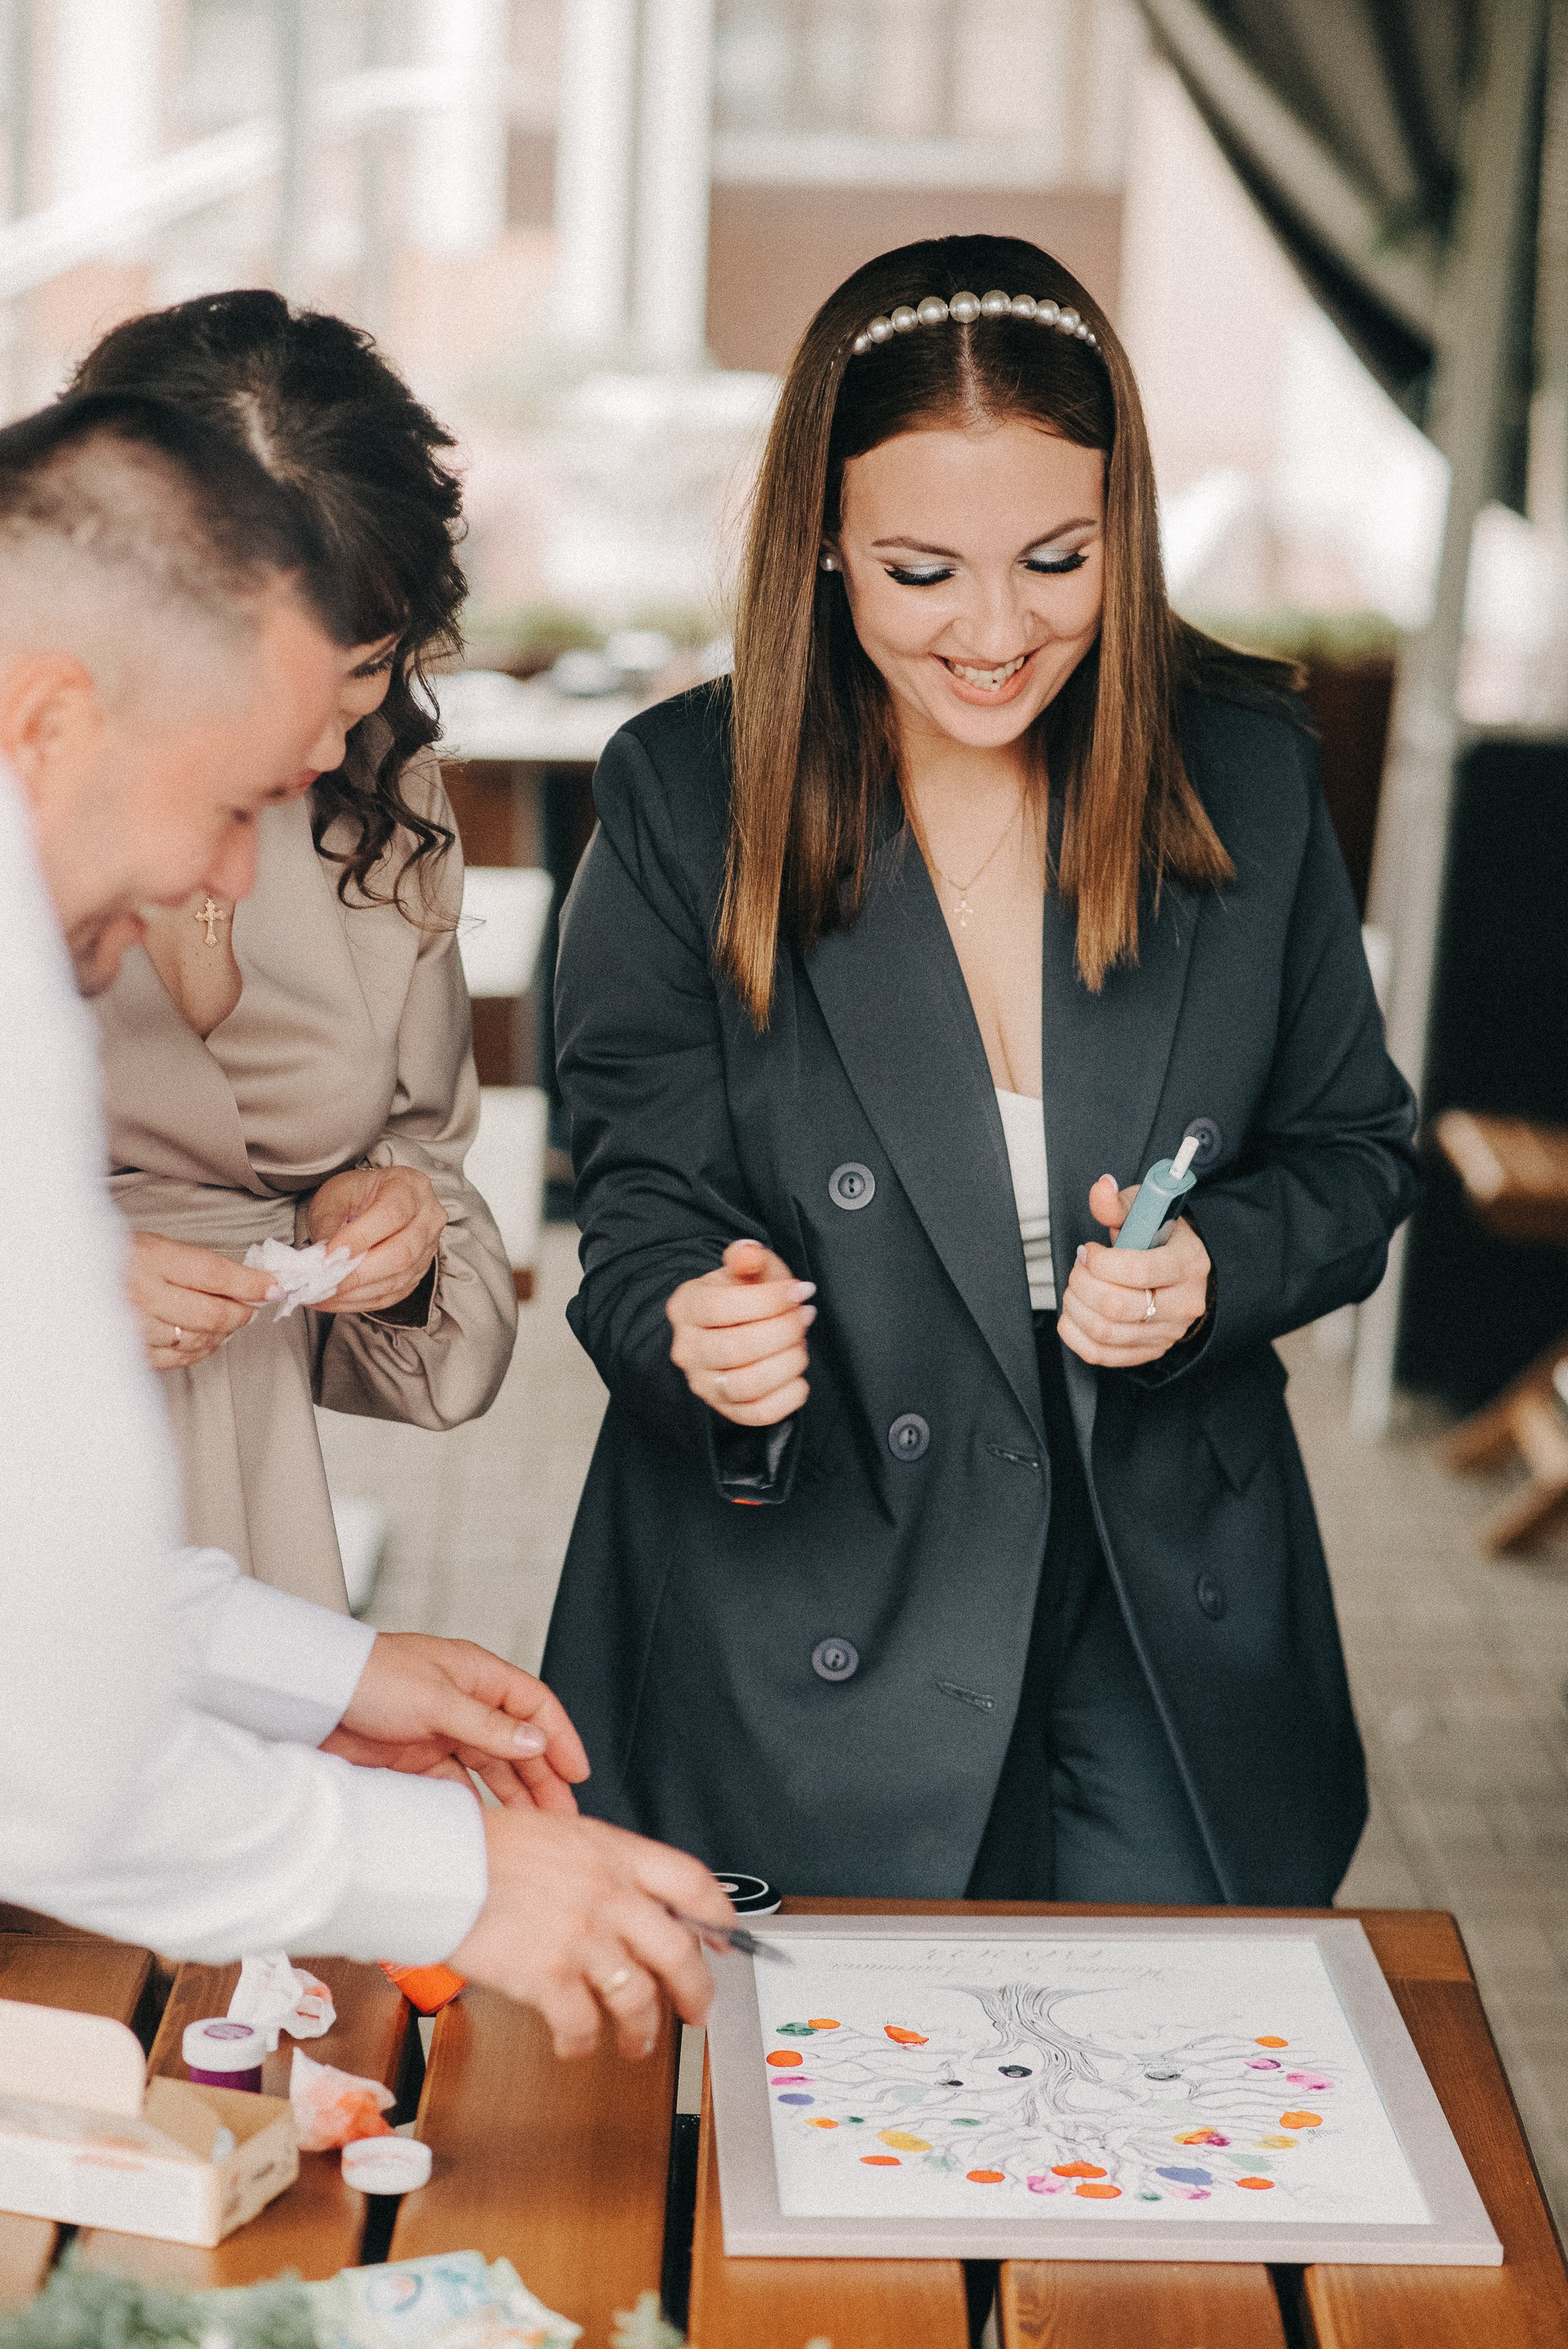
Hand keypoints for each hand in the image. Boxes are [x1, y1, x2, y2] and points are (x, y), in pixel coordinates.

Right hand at [126, 1231, 274, 1370]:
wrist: (63, 1277)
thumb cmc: (113, 1258)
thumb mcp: (153, 1245)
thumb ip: (195, 1265)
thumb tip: (245, 1282)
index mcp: (148, 1258)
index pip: (214, 1274)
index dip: (250, 1283)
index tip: (273, 1286)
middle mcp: (140, 1295)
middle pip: (212, 1314)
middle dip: (242, 1312)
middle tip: (252, 1305)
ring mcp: (133, 1328)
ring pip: (198, 1340)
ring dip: (223, 1332)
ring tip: (228, 1320)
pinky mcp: (128, 1353)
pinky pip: (178, 1358)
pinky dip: (201, 1349)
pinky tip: (205, 1338)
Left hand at [306, 1165, 446, 1315]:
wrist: (370, 1203)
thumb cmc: (356, 1195)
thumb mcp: (335, 1196)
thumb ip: (331, 1223)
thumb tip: (326, 1259)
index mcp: (409, 1187)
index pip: (391, 1214)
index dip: (361, 1237)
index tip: (331, 1254)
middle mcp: (427, 1218)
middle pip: (401, 1252)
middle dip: (358, 1273)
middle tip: (323, 1281)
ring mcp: (427, 1249)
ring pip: (397, 1278)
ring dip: (355, 1292)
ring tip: (322, 1293)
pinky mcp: (417, 1273)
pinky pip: (392, 1294)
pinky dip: (360, 1300)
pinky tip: (336, 1298)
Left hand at [321, 1632, 590, 1811]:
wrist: (309, 1697)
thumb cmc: (370, 1677)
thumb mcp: (436, 1699)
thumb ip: (488, 1726)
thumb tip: (536, 1741)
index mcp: (477, 1676)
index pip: (535, 1706)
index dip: (560, 1739)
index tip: (578, 1774)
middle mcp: (465, 1704)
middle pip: (518, 1743)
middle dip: (543, 1778)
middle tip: (563, 1816)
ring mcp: (440, 1733)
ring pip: (490, 1769)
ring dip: (514, 1796)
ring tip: (535, 1829)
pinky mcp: (415, 1760)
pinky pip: (455, 1787)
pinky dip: (473, 1806)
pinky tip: (487, 1828)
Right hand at [450, 1808, 733, 2059]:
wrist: (438, 1861)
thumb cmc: (488, 1847)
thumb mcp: (562, 1835)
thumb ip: (603, 1867)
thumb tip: (635, 1902)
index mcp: (615, 1853)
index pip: (692, 1884)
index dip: (720, 1917)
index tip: (726, 1940)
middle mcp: (607, 1893)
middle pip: (679, 1952)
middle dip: (697, 1991)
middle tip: (699, 2011)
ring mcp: (580, 1935)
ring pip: (638, 1997)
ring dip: (643, 2029)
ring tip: (637, 2041)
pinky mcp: (547, 1974)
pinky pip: (582, 2024)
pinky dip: (583, 2043)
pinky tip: (576, 2043)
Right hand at [667, 1239, 815, 1426]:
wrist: (734, 1327)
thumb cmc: (743, 1295)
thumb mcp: (746, 1269)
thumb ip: (748, 1257)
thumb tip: (749, 1252)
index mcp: (686, 1307)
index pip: (721, 1307)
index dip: (768, 1300)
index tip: (799, 1291)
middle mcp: (687, 1350)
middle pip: (735, 1348)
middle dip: (783, 1331)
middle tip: (805, 1317)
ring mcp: (704, 1384)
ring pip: (746, 1385)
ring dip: (787, 1364)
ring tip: (801, 1345)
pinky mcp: (726, 1410)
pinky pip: (759, 1414)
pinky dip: (789, 1398)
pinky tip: (799, 1376)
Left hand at [1058, 1174, 1212, 1367]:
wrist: (1181, 1272)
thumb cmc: (1161, 1240)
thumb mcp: (1145, 1212)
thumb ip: (1118, 1204)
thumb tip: (1101, 1189)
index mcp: (1188, 1263)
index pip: (1138, 1271)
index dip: (1100, 1262)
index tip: (1090, 1251)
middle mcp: (1183, 1303)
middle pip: (1117, 1307)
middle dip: (1083, 1284)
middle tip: (1080, 1268)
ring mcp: (1167, 1332)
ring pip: (1105, 1332)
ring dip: (1076, 1306)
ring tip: (1076, 1287)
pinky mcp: (1149, 1350)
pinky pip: (1101, 1354)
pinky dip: (1075, 1334)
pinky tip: (1074, 1312)